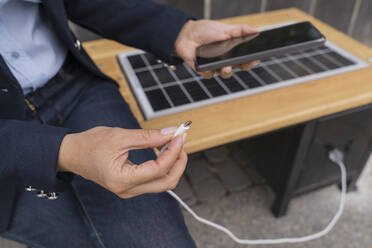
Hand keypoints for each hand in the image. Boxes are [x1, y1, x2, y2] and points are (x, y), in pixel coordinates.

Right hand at [58, 126, 186, 197]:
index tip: (179, 135)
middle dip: (179, 161)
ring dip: (173, 164)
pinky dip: (164, 166)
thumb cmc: (91, 144)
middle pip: (166, 182)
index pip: (158, 169)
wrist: (72, 154)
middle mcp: (128, 190)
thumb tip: (170, 133)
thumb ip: (147, 136)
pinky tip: (165, 150)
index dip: (173, 151)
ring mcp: (130, 190)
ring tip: (175, 143)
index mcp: (122, 179)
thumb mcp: (120, 136)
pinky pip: (155, 180)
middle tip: (181, 140)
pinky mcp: (131, 186)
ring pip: (163, 183)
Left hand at [174, 20, 259, 78]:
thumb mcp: (224, 28)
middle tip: (246, 63)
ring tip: (226, 67)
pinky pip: (209, 75)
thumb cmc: (204, 31)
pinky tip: (207, 67)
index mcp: (232, 50)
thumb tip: (256, 30)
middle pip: (238, 67)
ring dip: (227, 72)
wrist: (186, 34)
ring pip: (225, 74)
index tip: (257, 58)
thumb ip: (240, 30)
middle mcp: (225, 60)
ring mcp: (215, 66)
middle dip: (244, 66)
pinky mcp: (204, 70)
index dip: (251, 60)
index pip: (245, 58)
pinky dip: (209, 72)